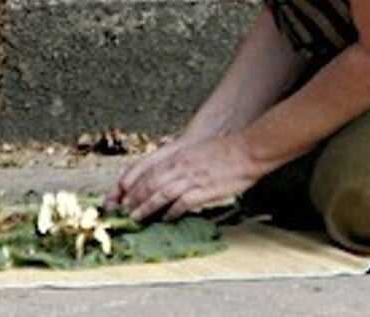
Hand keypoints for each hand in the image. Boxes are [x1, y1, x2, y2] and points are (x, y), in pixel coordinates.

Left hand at [109, 135, 264, 221]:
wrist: (247, 150)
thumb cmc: (226, 150)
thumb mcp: (198, 151)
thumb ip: (183, 161)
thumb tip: (173, 172)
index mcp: (179, 155)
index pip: (148, 170)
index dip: (133, 184)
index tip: (123, 194)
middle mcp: (181, 166)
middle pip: (150, 183)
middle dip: (134, 197)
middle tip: (122, 210)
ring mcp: (192, 178)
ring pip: (161, 194)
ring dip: (146, 207)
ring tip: (136, 217)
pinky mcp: (204, 190)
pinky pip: (182, 203)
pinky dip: (172, 212)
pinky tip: (167, 218)